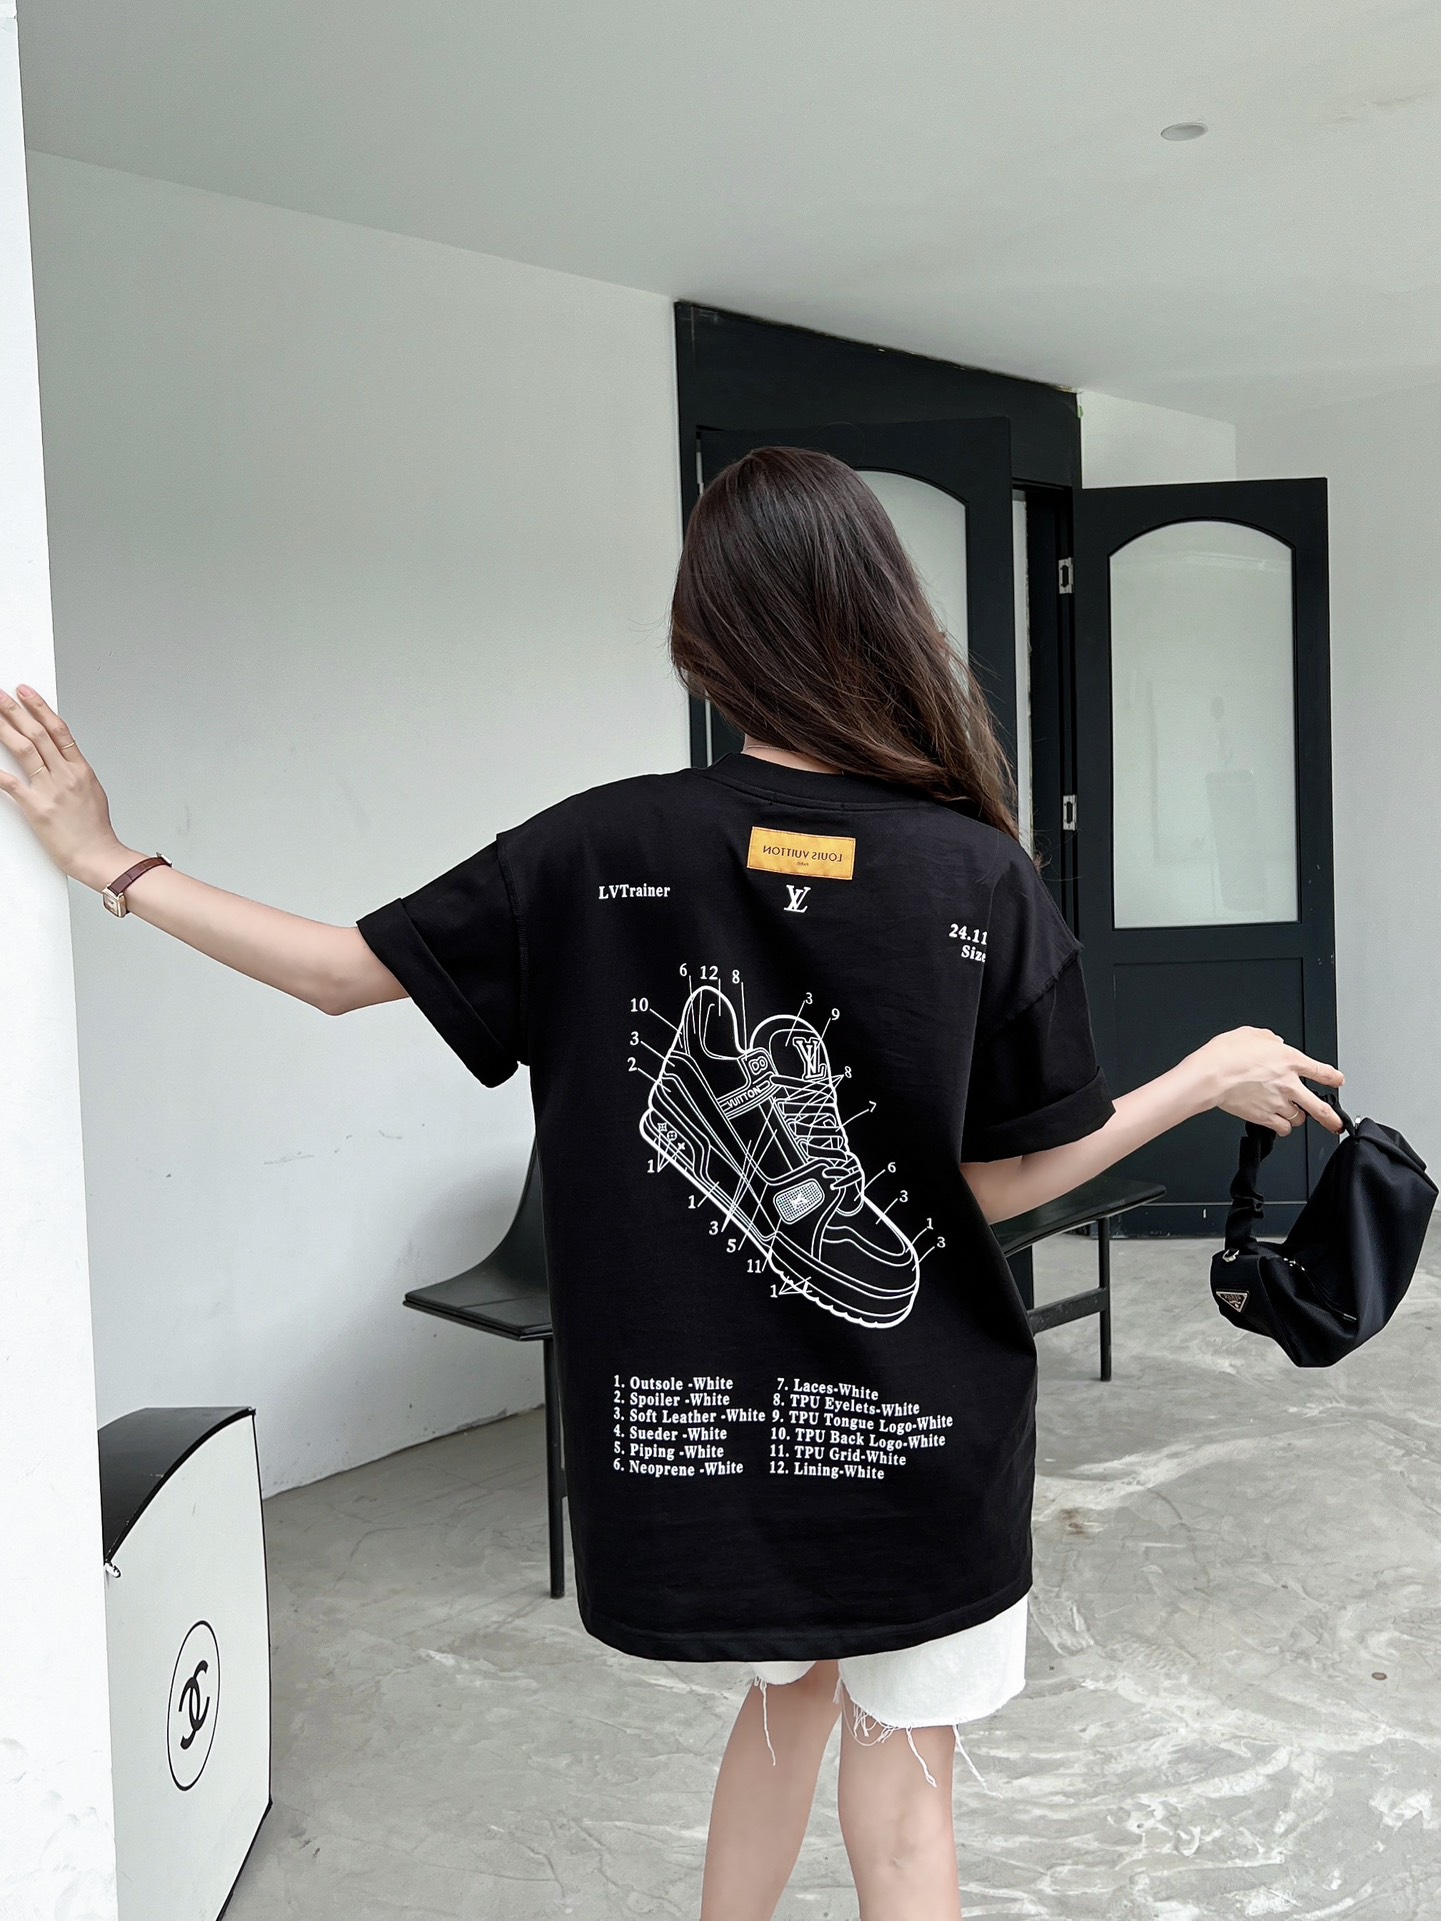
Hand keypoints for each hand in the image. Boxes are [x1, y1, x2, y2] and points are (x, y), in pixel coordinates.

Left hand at [0, 685, 132, 887]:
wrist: (98, 856)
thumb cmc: (95, 832)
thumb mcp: (92, 793)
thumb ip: (74, 773)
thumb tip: (60, 759)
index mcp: (81, 770)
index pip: (59, 730)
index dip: (40, 707)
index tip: (27, 693)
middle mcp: (66, 775)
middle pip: (38, 733)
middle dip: (16, 710)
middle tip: (1, 695)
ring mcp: (51, 790)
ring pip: (25, 749)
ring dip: (6, 727)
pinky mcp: (37, 807)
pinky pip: (11, 783)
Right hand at [1191, 1026, 1344, 1135]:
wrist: (1212, 1075)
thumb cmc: (1226, 1054)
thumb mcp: (1250, 1034)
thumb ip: (1267, 1039)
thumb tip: (1274, 1043)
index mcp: (1290, 1060)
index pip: (1322, 1071)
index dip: (1333, 1078)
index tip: (1337, 1081)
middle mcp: (1289, 1084)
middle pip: (1320, 1107)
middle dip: (1331, 1118)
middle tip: (1335, 1124)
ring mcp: (1278, 1103)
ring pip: (1299, 1119)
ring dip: (1297, 1118)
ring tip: (1294, 1116)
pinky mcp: (1264, 1117)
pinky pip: (1282, 1128)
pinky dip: (1282, 1128)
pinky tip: (1279, 1125)